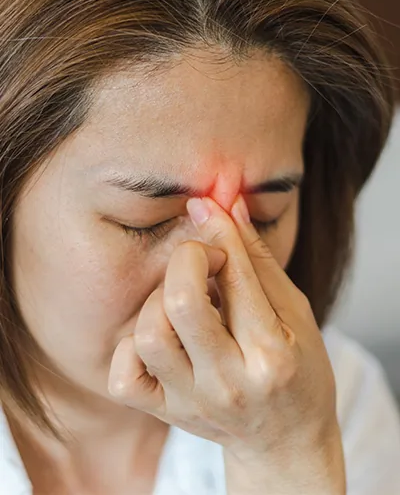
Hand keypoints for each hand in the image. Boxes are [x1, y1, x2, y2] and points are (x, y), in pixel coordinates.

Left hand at [108, 194, 345, 492]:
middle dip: (188, 258)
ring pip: (148, 333)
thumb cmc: (299, 371)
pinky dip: (133, 344)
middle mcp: (228, 383)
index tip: (209, 204)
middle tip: (204, 257)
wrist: (285, 440)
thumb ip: (258, 259)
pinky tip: (161, 332)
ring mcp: (191, 402)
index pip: (237, 277)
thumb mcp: (296, 313)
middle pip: (182, 302)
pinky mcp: (166, 412)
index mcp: (271, 356)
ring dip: (161, 298)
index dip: (220, 231)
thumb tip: (227, 204)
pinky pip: (124, 373)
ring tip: (186, 298)